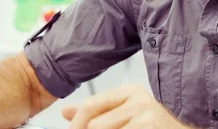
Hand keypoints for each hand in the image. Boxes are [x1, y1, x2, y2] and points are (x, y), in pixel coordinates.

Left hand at [62, 84, 190, 128]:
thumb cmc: (153, 128)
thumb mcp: (124, 115)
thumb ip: (96, 112)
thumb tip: (65, 111)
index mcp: (130, 92)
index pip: (91, 106)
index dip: (77, 124)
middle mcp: (138, 99)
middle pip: (95, 125)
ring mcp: (146, 116)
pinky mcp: (149, 126)